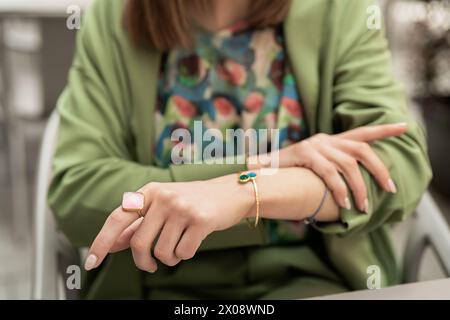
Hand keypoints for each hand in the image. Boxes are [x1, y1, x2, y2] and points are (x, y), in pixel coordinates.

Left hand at [84, 176, 253, 271]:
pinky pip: (183, 252)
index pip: (118, 218)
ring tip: (178, 248)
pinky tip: (191, 243)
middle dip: (143, 262)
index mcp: (150, 191)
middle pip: (139, 243)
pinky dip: (185, 255)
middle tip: (151, 266)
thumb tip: (112, 243)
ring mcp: (182, 207)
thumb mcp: (162, 206)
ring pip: (162, 252)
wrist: (229, 193)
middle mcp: (163, 197)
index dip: (102, 241)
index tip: (92, 262)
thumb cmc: (192, 201)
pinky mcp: (200, 219)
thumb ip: (138, 224)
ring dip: (169, 258)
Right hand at [248, 123, 406, 212]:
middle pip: (363, 149)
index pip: (362, 132)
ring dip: (360, 187)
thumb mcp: (312, 168)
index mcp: (330, 141)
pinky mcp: (305, 153)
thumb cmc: (289, 173)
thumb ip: (330, 172)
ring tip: (363, 207)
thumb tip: (351, 185)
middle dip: (380, 169)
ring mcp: (316, 145)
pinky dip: (339, 189)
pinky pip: (330, 172)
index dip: (383, 130)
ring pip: (349, 164)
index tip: (404, 126)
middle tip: (390, 189)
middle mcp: (325, 139)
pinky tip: (344, 203)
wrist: (260, 171)